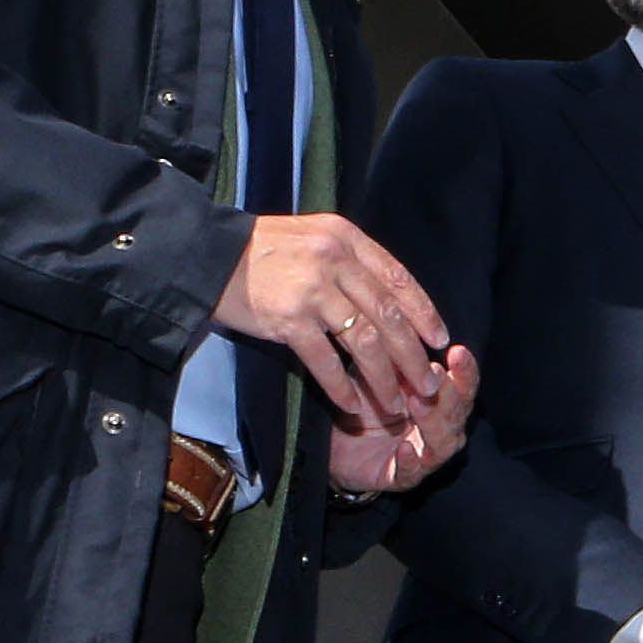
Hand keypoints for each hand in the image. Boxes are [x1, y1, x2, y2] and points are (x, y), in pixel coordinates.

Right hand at [215, 212, 450, 429]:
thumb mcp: (312, 238)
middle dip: (413, 355)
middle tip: (428, 385)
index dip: (424, 311)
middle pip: (389, 314)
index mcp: (345, 237)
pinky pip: (326, 360)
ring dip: (385, 378)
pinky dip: (342, 387)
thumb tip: (387, 297)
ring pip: (366, 341)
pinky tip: (353, 405)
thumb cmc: (259, 250)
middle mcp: (334, 259)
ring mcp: (312, 289)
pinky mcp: (288, 318)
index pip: (398, 277)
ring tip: (396, 404)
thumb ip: (348, 261)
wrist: (203, 255)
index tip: (440, 339)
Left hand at [326, 339, 477, 498]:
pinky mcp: (401, 478)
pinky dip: (411, 461)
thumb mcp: (379, 374)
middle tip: (434, 373)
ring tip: (417, 404)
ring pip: (443, 444)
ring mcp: (425, 456)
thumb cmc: (364, 402)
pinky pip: (412, 473)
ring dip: (433, 423)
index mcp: (442, 403)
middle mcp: (441, 430)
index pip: (463, 387)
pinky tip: (405, 448)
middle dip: (448, 394)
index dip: (464, 371)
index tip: (457, 351)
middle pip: (458, 414)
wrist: (334, 443)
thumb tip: (410, 327)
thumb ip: (397, 359)